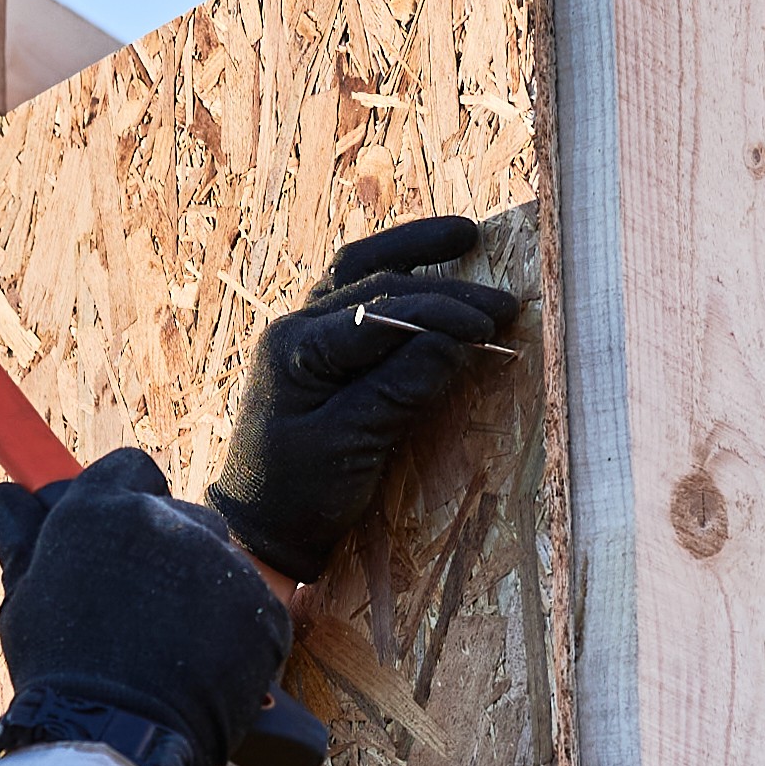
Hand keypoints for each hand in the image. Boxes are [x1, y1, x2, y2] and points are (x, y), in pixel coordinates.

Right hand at [0, 449, 313, 765]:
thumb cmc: (56, 674)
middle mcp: (164, 520)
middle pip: (182, 518)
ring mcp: (218, 561)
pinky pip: (252, 609)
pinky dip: (238, 636)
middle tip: (145, 613)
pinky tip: (206, 671)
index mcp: (100, 509)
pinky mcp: (260, 606)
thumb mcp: (25, 602)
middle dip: (169, 555)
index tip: (123, 539)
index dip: (130, 501)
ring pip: (220, 564)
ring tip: (173, 652)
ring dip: (204, 595)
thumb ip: (25, 540)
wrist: (112, 738)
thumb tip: (10, 493)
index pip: (132, 470)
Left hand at [212, 213, 531, 580]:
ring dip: (413, 252)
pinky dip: (396, 277)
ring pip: (359, 270)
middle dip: (445, 288)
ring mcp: (302, 333)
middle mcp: (295, 327)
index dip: (444, 311)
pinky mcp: (316, 349)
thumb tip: (457, 340)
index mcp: (296, 348)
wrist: (260, 529)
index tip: (496, 322)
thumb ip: (401, 389)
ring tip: (466, 236)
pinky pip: (357, 296)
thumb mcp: (352, 446)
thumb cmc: (299, 494)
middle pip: (375, 281)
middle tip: (504, 301)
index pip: (381, 310)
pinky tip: (426, 269)